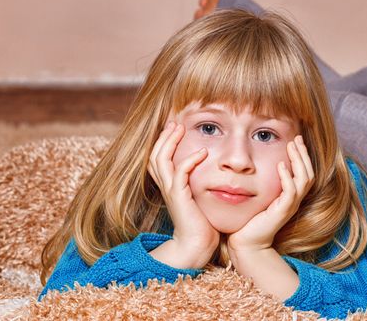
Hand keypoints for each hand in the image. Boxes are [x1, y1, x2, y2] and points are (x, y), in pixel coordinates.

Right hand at [147, 121, 218, 267]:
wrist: (197, 244)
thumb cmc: (202, 222)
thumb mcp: (198, 197)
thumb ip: (199, 183)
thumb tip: (212, 169)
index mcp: (169, 186)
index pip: (158, 159)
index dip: (163, 142)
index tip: (174, 128)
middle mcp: (166, 187)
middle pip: (154, 155)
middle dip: (163, 137)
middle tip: (174, 123)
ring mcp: (171, 191)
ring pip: (160, 159)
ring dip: (170, 142)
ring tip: (180, 128)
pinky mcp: (179, 197)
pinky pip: (180, 173)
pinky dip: (190, 160)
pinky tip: (202, 153)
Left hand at [227, 135, 314, 252]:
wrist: (247, 243)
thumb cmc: (250, 220)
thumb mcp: (259, 197)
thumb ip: (263, 183)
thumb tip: (256, 164)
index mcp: (291, 196)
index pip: (304, 172)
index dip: (302, 156)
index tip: (295, 140)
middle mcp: (294, 200)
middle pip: (308, 173)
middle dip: (303, 154)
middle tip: (297, 138)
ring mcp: (290, 206)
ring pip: (303, 180)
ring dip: (298, 161)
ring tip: (291, 146)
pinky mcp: (282, 212)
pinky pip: (290, 191)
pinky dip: (287, 177)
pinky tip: (281, 165)